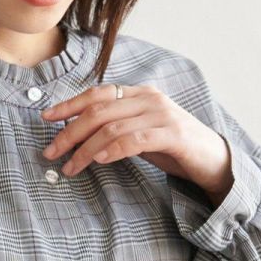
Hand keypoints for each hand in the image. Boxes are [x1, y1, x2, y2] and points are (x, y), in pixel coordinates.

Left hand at [40, 82, 232, 203]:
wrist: (214, 160)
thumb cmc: (174, 148)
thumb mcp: (139, 133)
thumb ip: (115, 128)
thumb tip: (76, 135)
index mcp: (139, 94)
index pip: (97, 93)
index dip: (69, 104)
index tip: (45, 118)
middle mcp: (149, 98)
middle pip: (99, 110)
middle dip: (69, 131)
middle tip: (51, 152)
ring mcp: (163, 115)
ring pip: (113, 126)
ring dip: (86, 148)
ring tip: (71, 166)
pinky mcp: (173, 134)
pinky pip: (136, 139)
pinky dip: (115, 149)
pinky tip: (100, 160)